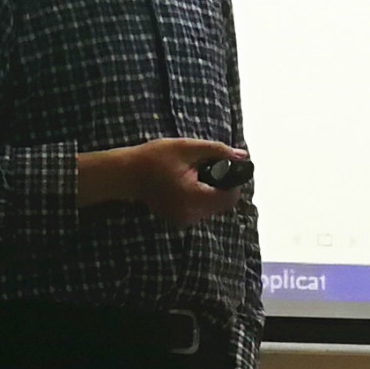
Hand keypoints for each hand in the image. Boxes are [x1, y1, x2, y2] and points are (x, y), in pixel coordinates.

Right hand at [77, 138, 249, 224]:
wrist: (127, 174)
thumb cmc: (154, 158)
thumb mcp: (187, 148)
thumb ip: (217, 151)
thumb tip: (242, 155)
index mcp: (194, 197)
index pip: (230, 197)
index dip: (233, 182)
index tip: (225, 167)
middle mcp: (191, 214)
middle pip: (222, 204)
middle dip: (221, 186)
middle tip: (207, 168)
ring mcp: (184, 220)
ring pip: (212, 208)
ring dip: (211, 192)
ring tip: (195, 174)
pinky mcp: (179, 220)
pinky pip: (200, 210)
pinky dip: (200, 197)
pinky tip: (187, 184)